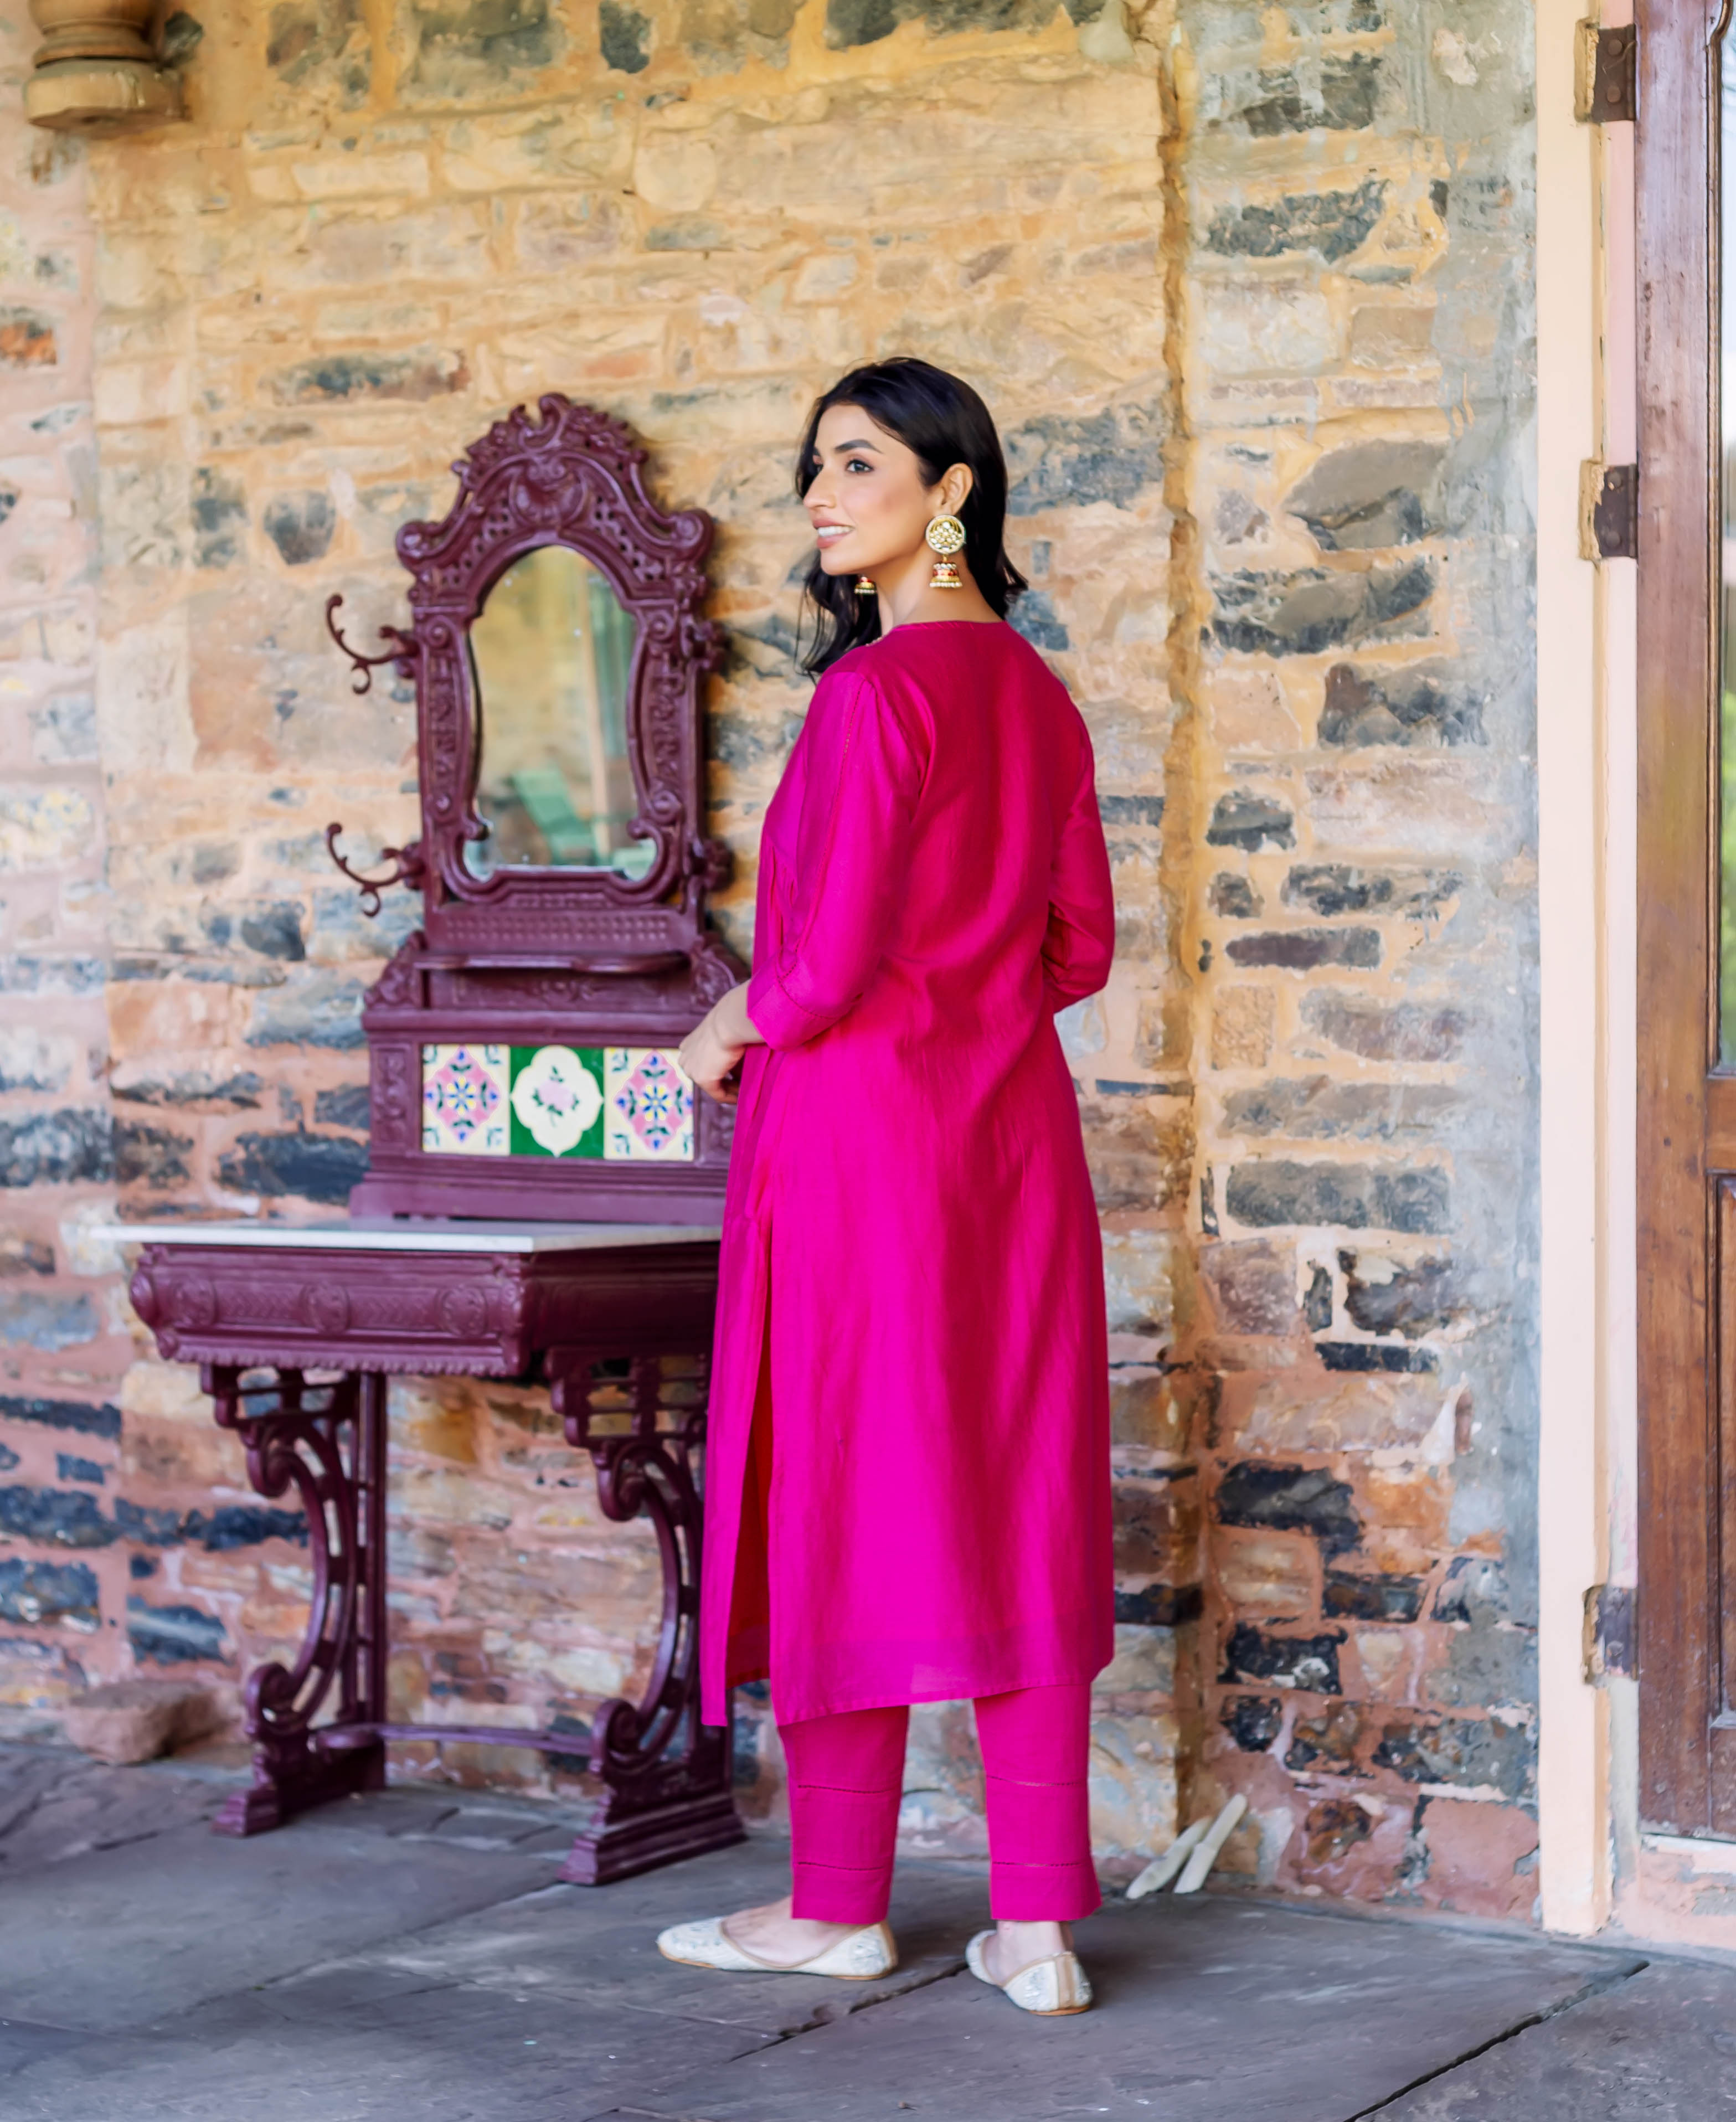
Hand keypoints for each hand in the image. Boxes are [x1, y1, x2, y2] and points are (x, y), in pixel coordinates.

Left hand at [678, 984, 761, 1105]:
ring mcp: (691, 1069)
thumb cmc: (733, 1020)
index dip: (722, 1070)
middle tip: (743, 1086)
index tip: (738, 1074)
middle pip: (707, 1074)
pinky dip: (732, 1097)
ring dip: (730, 1089)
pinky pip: (719, 1094)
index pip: (705, 1062)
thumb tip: (738, 1061)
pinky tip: (743, 1096)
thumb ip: (727, 1049)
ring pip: (713, 1085)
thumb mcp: (726, 1034)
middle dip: (725, 1081)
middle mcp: (685, 1057)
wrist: (731, 1020)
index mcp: (689, 1044)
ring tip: (746, 1090)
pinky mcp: (702, 1078)